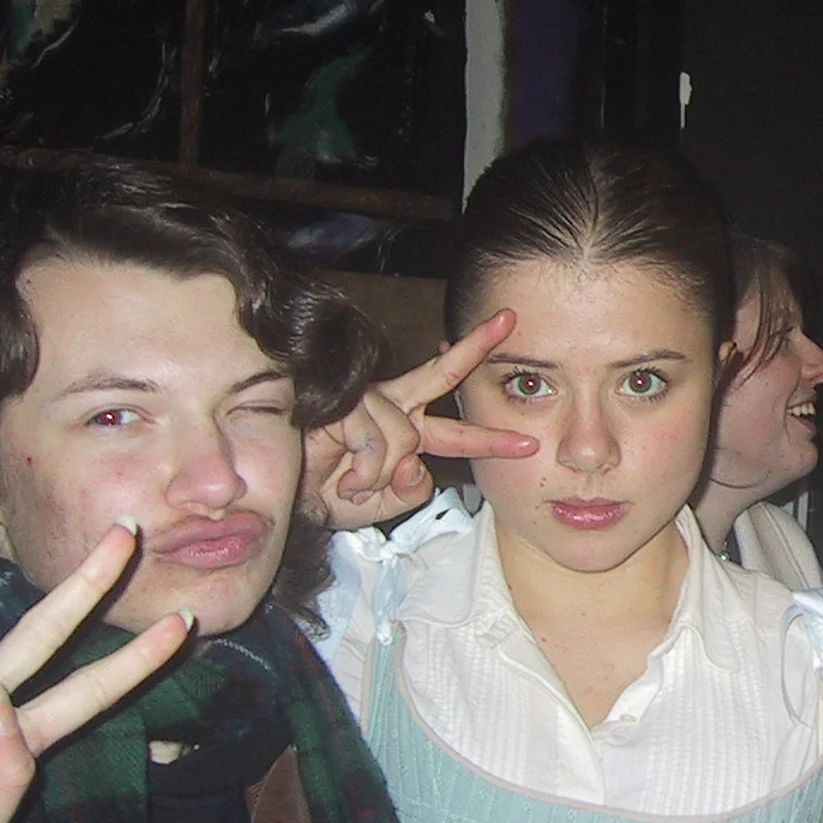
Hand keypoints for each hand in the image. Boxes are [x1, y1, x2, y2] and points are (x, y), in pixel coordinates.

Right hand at [306, 309, 537, 528]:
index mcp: (408, 429)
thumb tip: (415, 462)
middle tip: (508, 321)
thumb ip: (413, 486)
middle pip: (443, 372)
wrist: (295, 501)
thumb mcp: (389, 499)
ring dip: (382, 471)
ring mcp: (369, 401)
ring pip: (406, 434)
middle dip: (477, 346)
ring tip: (355, 482)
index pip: (457, 429)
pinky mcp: (344, 405)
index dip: (491, 437)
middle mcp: (393, 406)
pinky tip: (344, 476)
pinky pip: (377, 441)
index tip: (527, 439)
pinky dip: (365, 471)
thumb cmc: (336, 495)